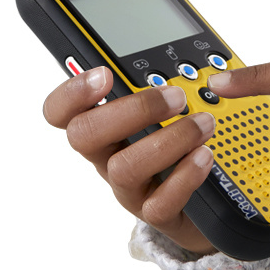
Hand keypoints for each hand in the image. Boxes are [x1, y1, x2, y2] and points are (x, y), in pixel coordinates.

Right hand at [43, 68, 220, 254]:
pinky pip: (159, 203)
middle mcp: (108, 157)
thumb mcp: (168, 110)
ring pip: (124, 168)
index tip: (104, 75)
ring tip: (203, 124)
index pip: (61, 112)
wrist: (208, 202)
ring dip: (169, 140)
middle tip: (176, 97)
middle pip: (84, 136)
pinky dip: (185, 177)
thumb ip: (162, 83)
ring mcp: (130, 189)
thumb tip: (175, 54)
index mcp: (105, 127)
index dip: (71, 93)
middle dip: (133, 110)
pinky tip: (205, 157)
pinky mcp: (157, 214)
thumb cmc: (180, 147)